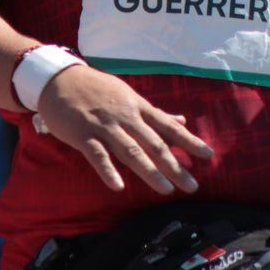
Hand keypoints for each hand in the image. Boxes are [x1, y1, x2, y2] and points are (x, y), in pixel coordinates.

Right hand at [35, 64, 213, 194]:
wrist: (60, 79)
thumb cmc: (97, 90)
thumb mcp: (129, 96)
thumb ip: (154, 113)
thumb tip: (182, 120)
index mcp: (138, 107)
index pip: (168, 126)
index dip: (189, 141)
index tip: (208, 155)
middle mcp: (125, 117)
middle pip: (154, 143)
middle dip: (174, 165)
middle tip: (192, 186)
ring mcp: (104, 126)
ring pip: (130, 150)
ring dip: (149, 170)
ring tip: (166, 189)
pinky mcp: (83, 134)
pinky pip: (97, 155)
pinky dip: (108, 170)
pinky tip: (119, 186)